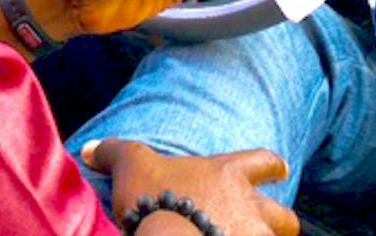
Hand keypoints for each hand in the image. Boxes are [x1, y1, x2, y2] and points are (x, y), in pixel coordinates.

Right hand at [83, 138, 299, 235]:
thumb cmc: (155, 198)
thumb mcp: (132, 165)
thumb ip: (114, 152)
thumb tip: (90, 147)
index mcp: (229, 173)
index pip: (263, 161)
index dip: (270, 166)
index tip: (278, 170)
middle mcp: (249, 205)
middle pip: (285, 215)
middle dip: (278, 221)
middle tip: (263, 226)